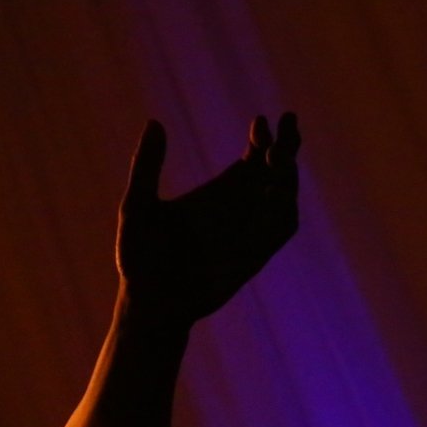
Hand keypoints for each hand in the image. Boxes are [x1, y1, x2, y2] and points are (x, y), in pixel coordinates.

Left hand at [117, 114, 300, 321]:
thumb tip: (153, 122)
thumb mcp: (137, 207)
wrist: (151, 304)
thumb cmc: (138, 259)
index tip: (259, 123)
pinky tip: (278, 191)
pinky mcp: (256, 254)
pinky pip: (282, 227)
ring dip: (288, 173)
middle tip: (288, 122)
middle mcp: (241, 208)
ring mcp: (251, 231)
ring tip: (276, 156)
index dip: (264, 137)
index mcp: (219, 192)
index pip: (254, 156)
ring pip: (285, 194)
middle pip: (277, 168)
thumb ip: (147, 166)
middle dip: (288, 145)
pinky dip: (287, 208)